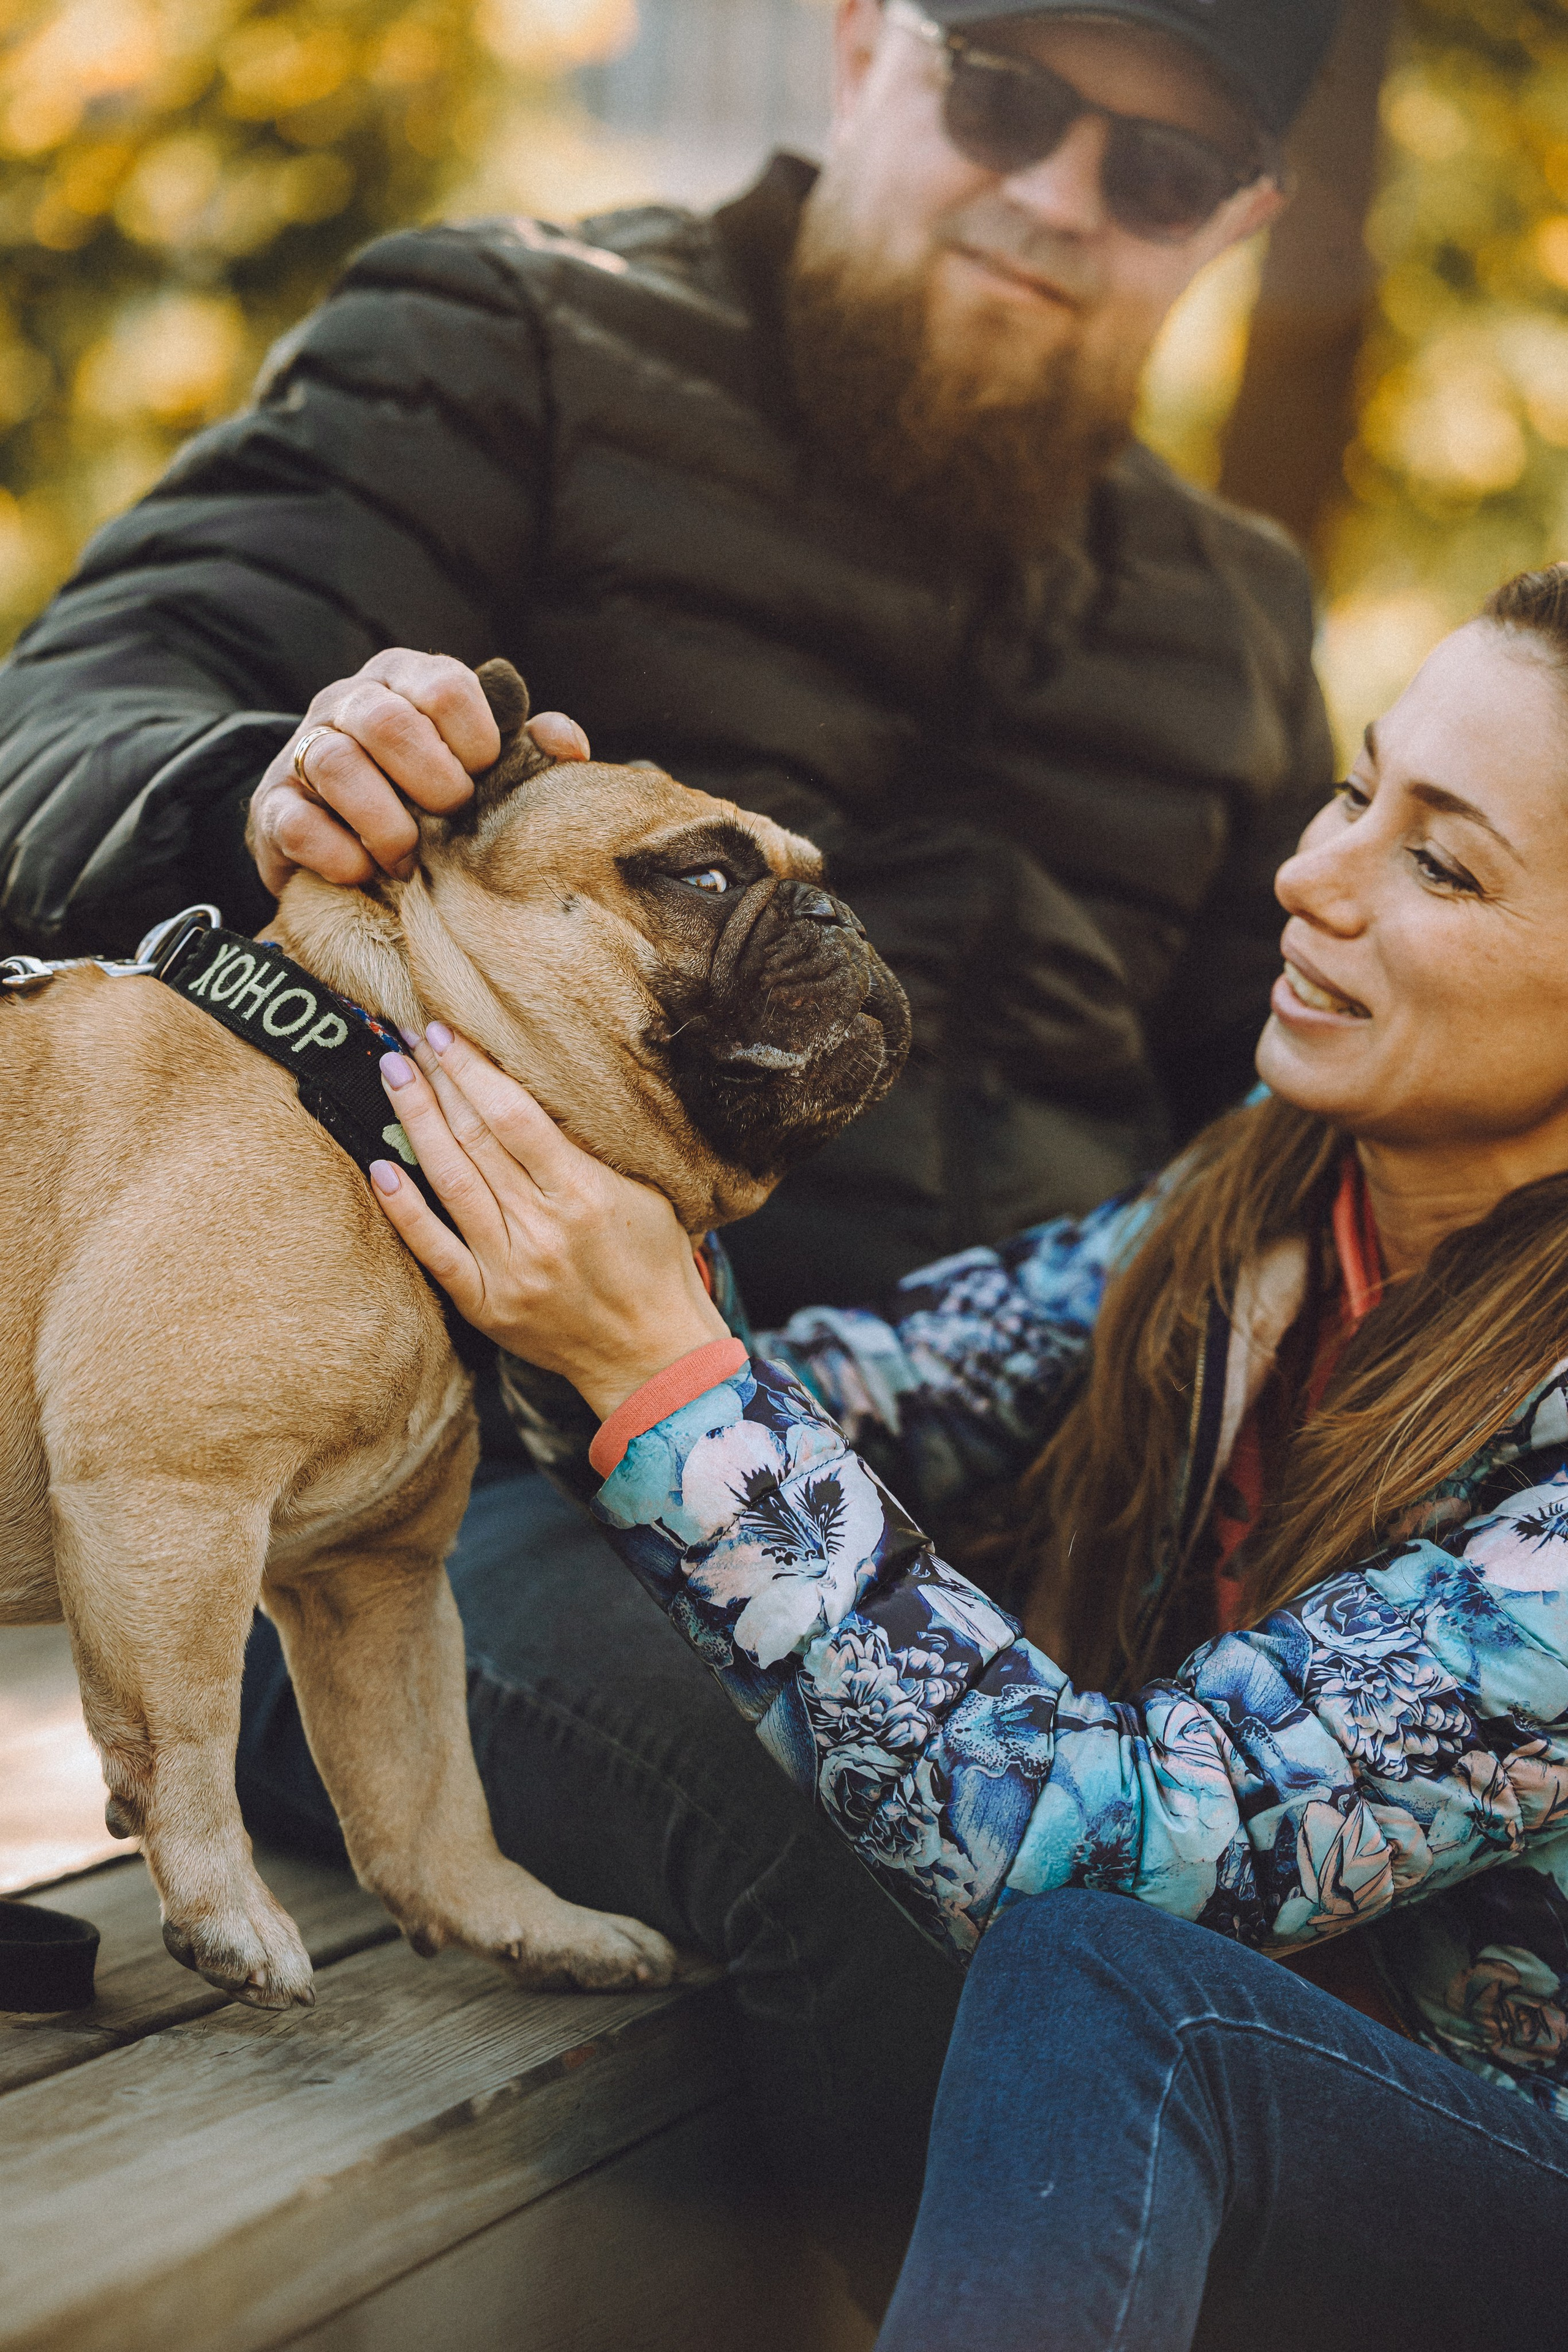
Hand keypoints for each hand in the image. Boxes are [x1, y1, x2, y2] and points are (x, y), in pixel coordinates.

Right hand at [249, 649, 591, 894]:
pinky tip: (364, 872)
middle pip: (386, 721)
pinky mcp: (271, 808)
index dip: (475, 740)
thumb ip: (525, 749)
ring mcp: (302, 751)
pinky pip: (295, 822)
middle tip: (449, 819)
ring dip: (386, 823)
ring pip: (335, 763)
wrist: (343, 840)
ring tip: (410, 859)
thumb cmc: (428, 794)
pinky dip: (337, 853)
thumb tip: (567, 744)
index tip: (483, 778)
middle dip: (432, 782)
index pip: (445, 684)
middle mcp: (348, 702)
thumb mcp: (479, 765)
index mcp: (405, 678)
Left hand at [369, 1026, 729, 1418]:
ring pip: (450, 1181)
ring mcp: (508, 1270)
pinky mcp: (485, 1304)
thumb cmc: (653, 1264)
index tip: (447, 1033)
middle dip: (439, 1081)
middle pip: (475, 1139)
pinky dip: (404, 1207)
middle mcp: (542, 1230)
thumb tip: (527, 1092)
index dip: (473, 1070)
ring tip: (393, 1073)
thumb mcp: (641, 1193)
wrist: (651, 1354)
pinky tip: (380, 1164)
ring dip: (415, 1121)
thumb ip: (587, 1150)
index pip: (514, 1116)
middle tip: (409, 1035)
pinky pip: (433, 1249)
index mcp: (584, 1195)